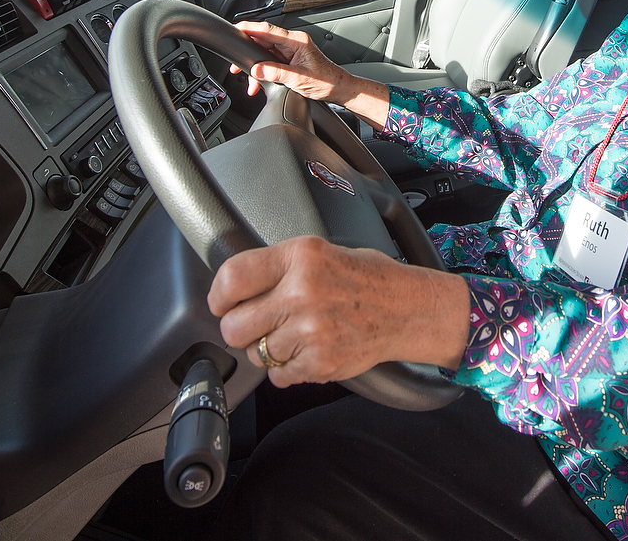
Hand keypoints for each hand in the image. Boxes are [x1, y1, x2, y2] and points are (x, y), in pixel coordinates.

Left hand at [207, 236, 468, 386]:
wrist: (408, 309)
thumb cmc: (367, 278)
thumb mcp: (321, 251)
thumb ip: (278, 266)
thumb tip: (233, 286)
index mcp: (300, 257)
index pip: (232, 278)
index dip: (219, 295)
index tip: (222, 302)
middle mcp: (303, 292)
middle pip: (233, 326)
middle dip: (240, 328)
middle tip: (258, 322)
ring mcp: (311, 331)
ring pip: (256, 354)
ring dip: (269, 349)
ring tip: (295, 333)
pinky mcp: (320, 362)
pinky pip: (278, 376)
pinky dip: (289, 368)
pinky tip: (308, 349)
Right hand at [232, 20, 348, 100]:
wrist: (339, 89)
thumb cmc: (327, 82)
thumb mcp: (299, 79)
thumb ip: (276, 73)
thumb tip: (257, 70)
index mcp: (297, 41)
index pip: (268, 30)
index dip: (250, 28)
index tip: (236, 28)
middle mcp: (293, 43)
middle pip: (263, 41)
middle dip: (248, 53)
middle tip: (235, 65)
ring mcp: (291, 51)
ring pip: (265, 53)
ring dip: (256, 67)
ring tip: (250, 82)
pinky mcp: (290, 60)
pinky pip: (270, 62)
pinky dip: (263, 72)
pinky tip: (260, 83)